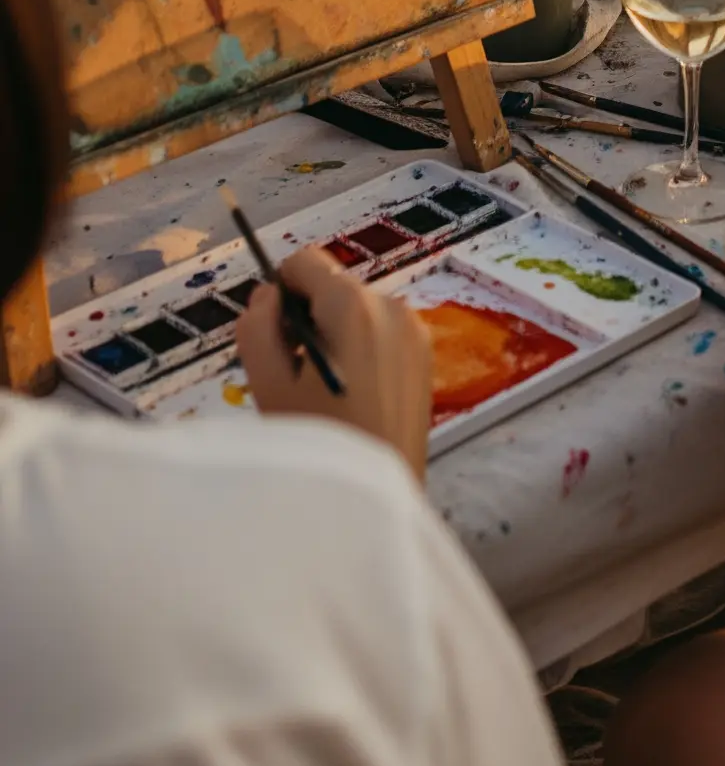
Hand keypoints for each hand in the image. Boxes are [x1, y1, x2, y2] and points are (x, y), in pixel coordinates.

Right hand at [236, 245, 432, 479]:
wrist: (374, 502)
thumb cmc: (317, 441)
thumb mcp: (267, 383)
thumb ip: (257, 326)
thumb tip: (268, 296)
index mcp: (352, 305)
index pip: (305, 262)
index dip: (282, 293)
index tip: (276, 336)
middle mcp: (391, 305)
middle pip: (333, 289)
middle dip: (310, 319)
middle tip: (298, 376)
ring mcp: (415, 330)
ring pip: (358, 312)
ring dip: (336, 337)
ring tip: (327, 393)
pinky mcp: (427, 356)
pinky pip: (382, 335)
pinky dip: (363, 352)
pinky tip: (355, 399)